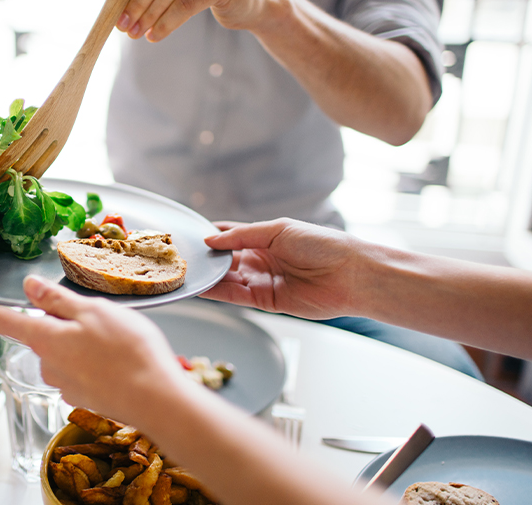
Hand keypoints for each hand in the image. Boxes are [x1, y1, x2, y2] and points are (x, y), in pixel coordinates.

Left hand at [0, 276, 188, 422]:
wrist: (156, 400)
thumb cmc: (128, 351)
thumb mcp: (92, 311)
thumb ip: (56, 300)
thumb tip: (28, 286)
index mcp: (45, 339)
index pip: (1, 321)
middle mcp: (48, 365)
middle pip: (41, 333)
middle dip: (60, 321)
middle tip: (95, 311)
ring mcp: (66, 384)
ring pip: (64, 351)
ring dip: (81, 341)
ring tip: (117, 336)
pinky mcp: (85, 396)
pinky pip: (82, 369)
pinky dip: (95, 360)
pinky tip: (120, 357)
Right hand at [201, 218, 362, 319]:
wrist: (350, 275)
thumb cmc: (322, 244)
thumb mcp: (278, 230)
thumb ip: (242, 236)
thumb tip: (211, 240)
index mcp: (265, 238)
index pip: (230, 235)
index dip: (211, 236)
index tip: (189, 236)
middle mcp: (261, 259)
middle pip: (225, 259)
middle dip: (206, 258)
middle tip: (181, 257)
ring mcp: (262, 281)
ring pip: (227, 279)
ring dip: (208, 276)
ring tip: (186, 273)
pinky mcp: (266, 302)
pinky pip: (236, 296)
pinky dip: (218, 292)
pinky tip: (202, 287)